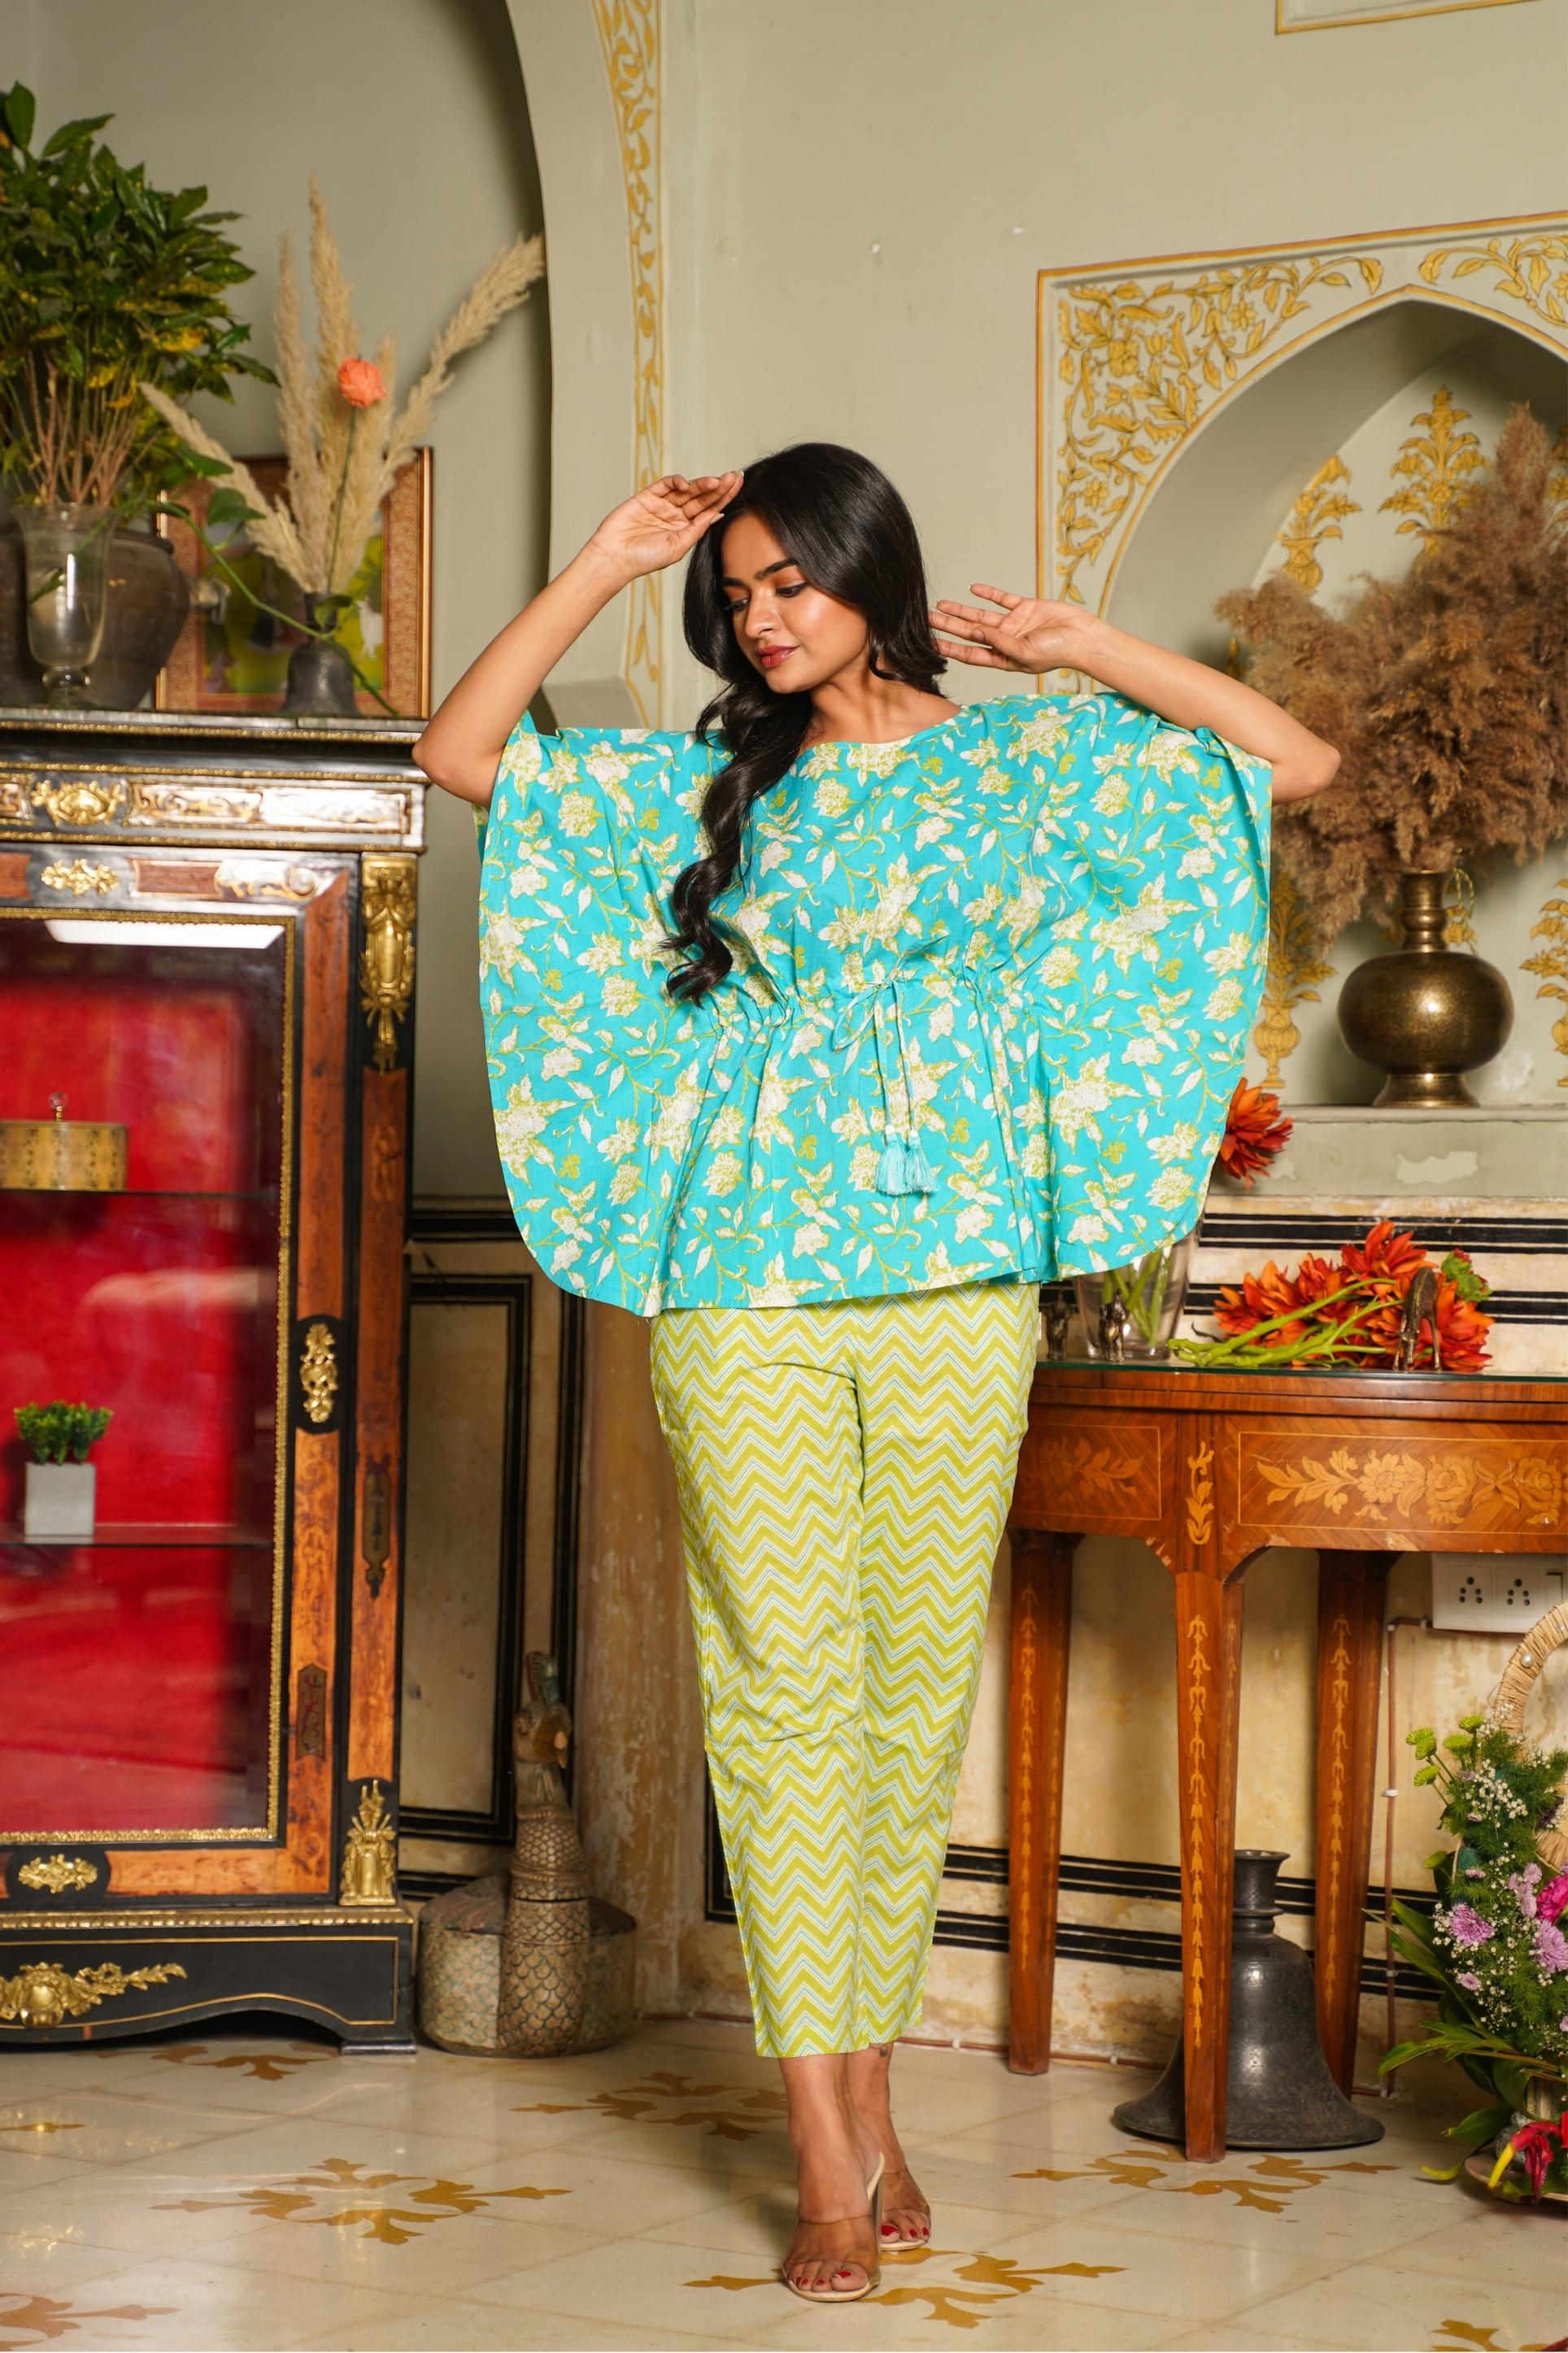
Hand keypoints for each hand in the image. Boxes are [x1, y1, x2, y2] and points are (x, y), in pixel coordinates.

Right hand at [588, 471, 742, 583]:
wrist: (616, 557)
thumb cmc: (645, 559)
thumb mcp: (678, 547)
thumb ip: (697, 530)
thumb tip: (718, 515)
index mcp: (686, 528)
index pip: (710, 509)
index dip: (725, 497)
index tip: (739, 485)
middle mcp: (676, 515)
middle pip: (702, 497)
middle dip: (719, 487)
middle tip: (734, 476)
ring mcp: (662, 505)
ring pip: (687, 490)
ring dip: (701, 484)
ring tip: (716, 481)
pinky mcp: (648, 496)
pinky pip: (665, 485)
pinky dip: (676, 482)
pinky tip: (687, 484)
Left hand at [930, 585, 1102, 673]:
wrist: (1083, 637)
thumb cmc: (1057, 652)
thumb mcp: (1024, 653)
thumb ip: (1000, 643)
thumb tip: (977, 633)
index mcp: (1003, 657)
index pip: (970, 654)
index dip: (949, 649)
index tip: (929, 645)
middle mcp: (1004, 641)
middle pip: (969, 633)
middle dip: (948, 627)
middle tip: (926, 619)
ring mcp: (1014, 624)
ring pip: (980, 616)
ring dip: (961, 610)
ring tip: (939, 605)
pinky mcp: (1025, 608)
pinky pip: (1002, 599)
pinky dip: (988, 594)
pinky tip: (973, 589)